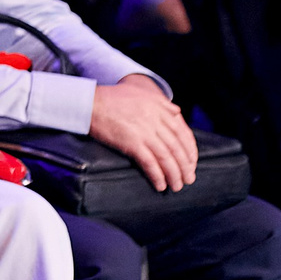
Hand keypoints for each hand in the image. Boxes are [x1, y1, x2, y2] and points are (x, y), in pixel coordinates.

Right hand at [88, 76, 198, 191]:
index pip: (183, 133)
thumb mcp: (140, 93)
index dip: (190, 151)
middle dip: (185, 166)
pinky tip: (160, 184)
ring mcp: (144, 132)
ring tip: (177, 186)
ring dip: (174, 174)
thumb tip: (177, 112)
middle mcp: (155, 121)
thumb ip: (161, 103)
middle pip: (177, 148)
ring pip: (166, 157)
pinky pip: (149, 163)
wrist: (88, 102)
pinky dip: (157, 176)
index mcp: (159, 110)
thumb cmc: (111, 98)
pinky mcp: (131, 143)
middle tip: (189, 179)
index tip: (192, 163)